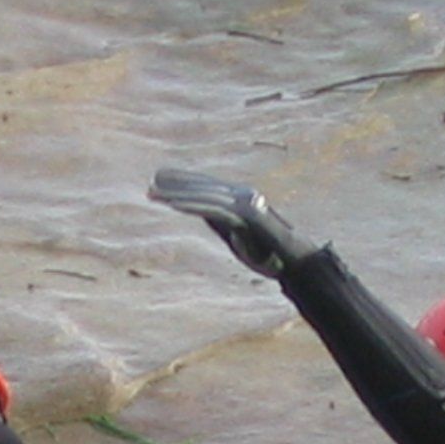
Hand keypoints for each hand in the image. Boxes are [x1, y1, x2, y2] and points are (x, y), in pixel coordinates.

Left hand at [148, 167, 316, 276]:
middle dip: (177, 185)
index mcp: (239, 200)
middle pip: (203, 189)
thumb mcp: (238, 236)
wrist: (292, 261)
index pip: (207, 189)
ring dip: (178, 195)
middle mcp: (241, 197)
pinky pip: (212, 210)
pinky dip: (191, 205)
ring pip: (203, 198)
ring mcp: (243, 205)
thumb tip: (207, 215)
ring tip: (154, 193)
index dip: (185, 184)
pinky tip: (172, 204)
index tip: (161, 182)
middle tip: (151, 182)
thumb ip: (222, 223)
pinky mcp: (243, 217)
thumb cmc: (268, 252)